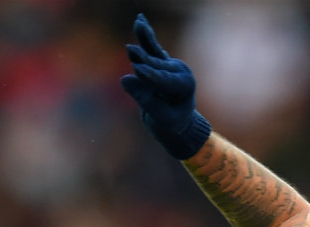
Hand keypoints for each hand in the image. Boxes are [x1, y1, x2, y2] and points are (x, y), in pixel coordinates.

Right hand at [120, 13, 211, 159]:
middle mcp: (179, 71)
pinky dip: (145, 35)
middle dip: (143, 59)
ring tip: (139, 23)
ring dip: (145, 38)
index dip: (149, 77)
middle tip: (130, 50)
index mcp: (184, 85)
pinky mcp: (162, 62)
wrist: (178, 123)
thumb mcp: (160, 118)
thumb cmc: (170, 124)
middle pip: (156, 66)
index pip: (163, 81)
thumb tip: (125, 78)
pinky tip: (140, 19)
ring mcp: (171, 65)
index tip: (137, 70)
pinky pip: (151, 47)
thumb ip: (145, 99)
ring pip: (153, 52)